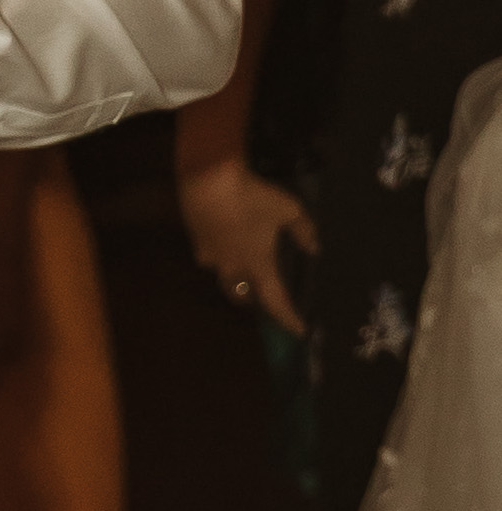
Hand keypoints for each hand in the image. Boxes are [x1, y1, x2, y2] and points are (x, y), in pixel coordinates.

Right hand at [176, 149, 313, 337]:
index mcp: (258, 265)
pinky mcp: (196, 238)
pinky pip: (210, 254)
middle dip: (253, 300)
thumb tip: (313, 247)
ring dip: (234, 277)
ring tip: (242, 266)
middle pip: (240, 295)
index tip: (299, 330)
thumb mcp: (288, 209)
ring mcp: (210, 254)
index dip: (288, 318)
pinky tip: (225, 238)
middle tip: (264, 295)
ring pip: (222, 276)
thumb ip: (303, 230)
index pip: (275, 301)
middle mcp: (232, 267)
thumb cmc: (253, 198)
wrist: (208, 179)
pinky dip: (221, 252)